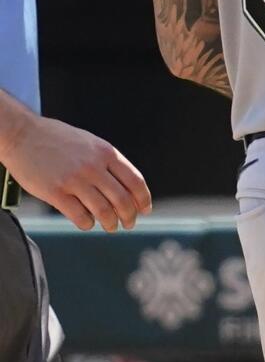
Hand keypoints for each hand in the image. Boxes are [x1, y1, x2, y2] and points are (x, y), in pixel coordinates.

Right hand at [0, 114, 151, 230]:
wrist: (23, 134)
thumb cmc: (58, 140)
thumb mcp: (91, 143)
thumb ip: (107, 162)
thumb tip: (127, 186)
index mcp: (106, 153)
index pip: (135, 181)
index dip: (143, 199)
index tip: (145, 210)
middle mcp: (93, 167)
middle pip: (122, 200)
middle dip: (129, 216)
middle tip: (129, 224)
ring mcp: (74, 180)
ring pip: (103, 211)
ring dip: (110, 223)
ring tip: (111, 227)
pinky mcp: (55, 192)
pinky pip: (79, 216)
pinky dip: (88, 224)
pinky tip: (88, 223)